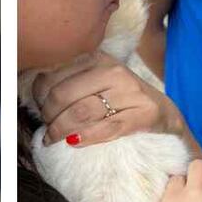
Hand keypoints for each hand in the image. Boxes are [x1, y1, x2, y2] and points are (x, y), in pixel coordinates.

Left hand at [31, 52, 186, 146]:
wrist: (165, 113)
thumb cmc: (121, 99)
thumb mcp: (98, 81)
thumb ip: (71, 82)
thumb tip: (36, 94)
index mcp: (98, 59)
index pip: (53, 77)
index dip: (39, 97)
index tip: (41, 109)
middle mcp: (114, 72)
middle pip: (63, 95)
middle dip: (49, 115)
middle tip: (48, 127)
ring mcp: (130, 94)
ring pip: (81, 113)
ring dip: (60, 129)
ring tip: (54, 138)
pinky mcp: (142, 116)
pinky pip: (105, 129)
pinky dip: (85, 138)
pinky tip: (74, 143)